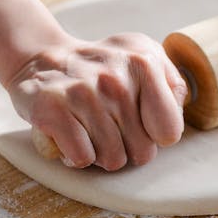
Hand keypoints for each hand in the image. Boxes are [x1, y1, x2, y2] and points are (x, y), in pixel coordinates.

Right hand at [6, 33, 186, 170]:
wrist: (42, 58)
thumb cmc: (103, 68)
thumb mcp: (145, 58)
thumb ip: (172, 85)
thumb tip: (175, 115)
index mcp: (145, 62)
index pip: (170, 132)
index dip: (155, 134)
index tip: (139, 120)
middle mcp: (115, 77)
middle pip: (142, 152)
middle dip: (128, 147)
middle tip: (109, 125)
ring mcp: (82, 92)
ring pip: (112, 159)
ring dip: (100, 152)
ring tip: (89, 127)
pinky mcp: (52, 110)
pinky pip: (82, 159)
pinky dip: (76, 155)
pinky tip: (71, 133)